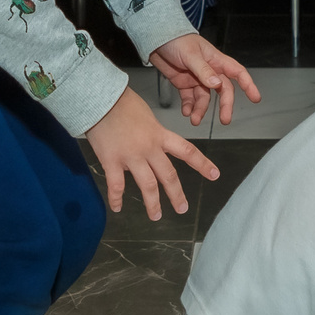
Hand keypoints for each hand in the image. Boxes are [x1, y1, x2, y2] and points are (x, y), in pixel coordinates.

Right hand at [85, 87, 218, 222]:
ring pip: (147, 185)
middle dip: (177, 194)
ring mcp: (131, 156)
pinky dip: (116, 199)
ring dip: (153, 204)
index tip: (214, 175)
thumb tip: (151, 148)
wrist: (100, 98)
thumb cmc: (121, 102)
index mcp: (160, 135)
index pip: (187, 152)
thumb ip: (152, 133)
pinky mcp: (112, 161)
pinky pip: (116, 185)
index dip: (202, 164)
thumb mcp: (146, 115)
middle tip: (182, 208)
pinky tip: (117, 208)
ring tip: (156, 216)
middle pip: (168, 176)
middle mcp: (149, 148)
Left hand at [149, 33, 259, 128]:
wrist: (155, 38)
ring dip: (201, 110)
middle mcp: (209, 71)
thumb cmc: (175, 39)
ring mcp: (196, 78)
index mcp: (215, 60)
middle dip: (224, 106)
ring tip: (194, 119)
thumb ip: (203, 70)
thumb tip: (217, 84)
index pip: (237, 73)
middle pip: (223, 91)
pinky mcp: (184, 84)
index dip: (248, 85)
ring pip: (204, 98)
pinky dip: (188, 107)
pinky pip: (190, 99)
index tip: (255, 98)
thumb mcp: (190, 54)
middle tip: (224, 120)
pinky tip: (186, 112)